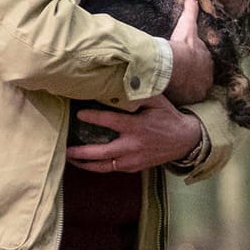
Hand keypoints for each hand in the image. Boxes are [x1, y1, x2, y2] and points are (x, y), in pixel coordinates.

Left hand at [66, 95, 200, 172]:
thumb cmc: (168, 118)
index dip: (92, 117)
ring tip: (70, 158)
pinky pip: (112, 169)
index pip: (109, 122)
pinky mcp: (134, 168)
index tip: (79, 114)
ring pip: (103, 166)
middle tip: (65, 147)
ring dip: (85, 164)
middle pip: (100, 152)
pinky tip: (88, 162)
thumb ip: (140, 93)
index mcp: (136, 127)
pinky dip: (98, 166)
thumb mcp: (158, 102)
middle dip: (80, 152)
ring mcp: (133, 160)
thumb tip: (123, 81)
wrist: (185, 141)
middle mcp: (132, 146)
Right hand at [163, 0, 213, 104]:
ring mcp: (202, 87)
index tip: (186, 63)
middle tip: (180, 76)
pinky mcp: (193, 97)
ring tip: (176, 87)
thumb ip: (190, 12)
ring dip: (188, 87)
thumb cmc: (182, 45)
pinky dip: (183, 97)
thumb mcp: (187, 26)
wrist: (175, 65)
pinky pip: (188, 98)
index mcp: (207, 59)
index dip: (194, 62)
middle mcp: (208, 74)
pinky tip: (175, 96)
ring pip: (195, 88)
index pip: (203, 62)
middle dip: (193, 76)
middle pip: (200, 76)